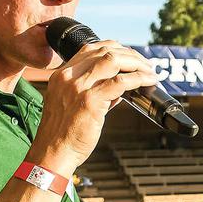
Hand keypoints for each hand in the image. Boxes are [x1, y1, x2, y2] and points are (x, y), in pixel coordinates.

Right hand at [30, 41, 158, 174]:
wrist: (53, 153)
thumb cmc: (63, 135)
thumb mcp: (71, 105)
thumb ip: (93, 92)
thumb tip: (118, 88)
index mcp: (62, 75)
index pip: (91, 48)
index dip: (116, 49)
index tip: (130, 58)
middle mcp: (68, 76)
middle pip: (105, 50)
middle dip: (130, 55)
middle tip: (145, 65)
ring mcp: (78, 87)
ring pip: (114, 60)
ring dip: (137, 64)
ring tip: (149, 72)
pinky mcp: (90, 101)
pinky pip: (121, 82)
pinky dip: (139, 79)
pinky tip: (148, 82)